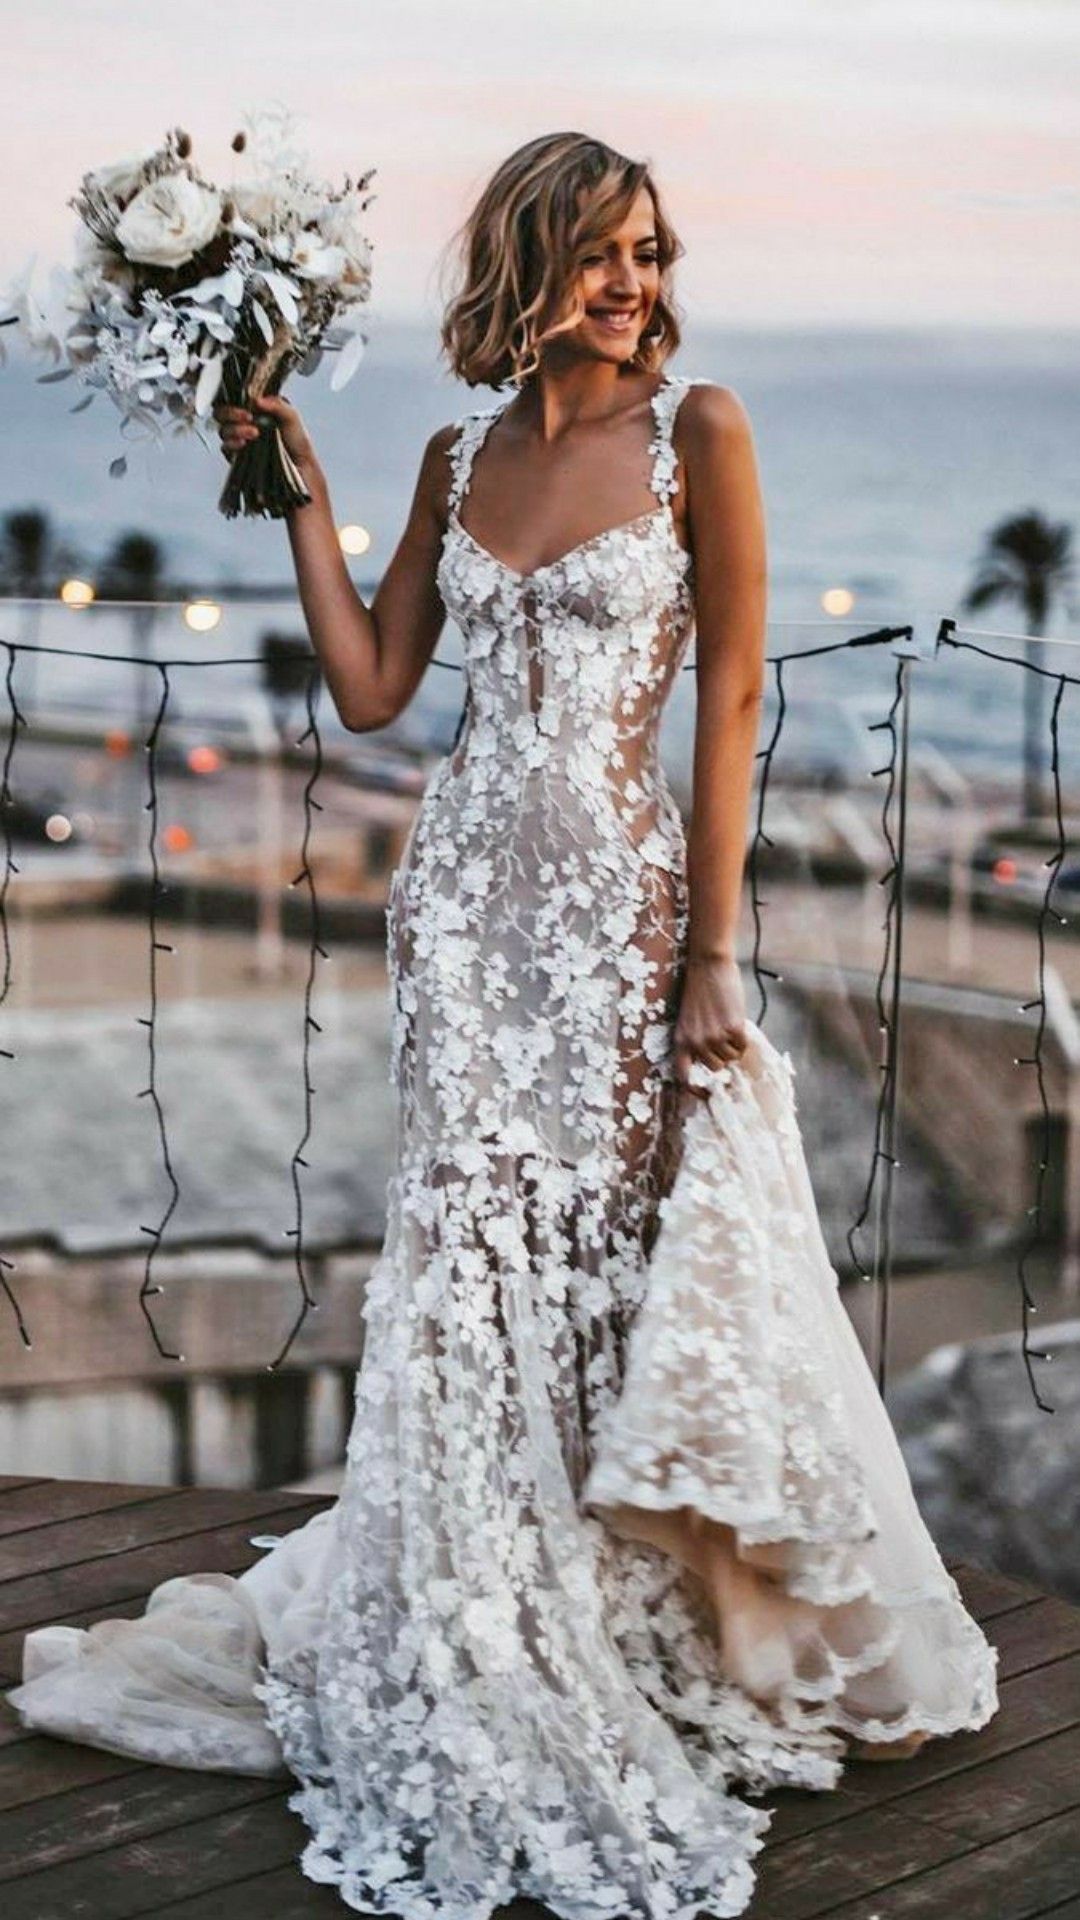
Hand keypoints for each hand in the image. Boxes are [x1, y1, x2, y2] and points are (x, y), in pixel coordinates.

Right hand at [213, 394, 319, 480]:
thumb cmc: (296, 443)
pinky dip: (232, 444)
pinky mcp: (238, 457)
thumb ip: (276, 404)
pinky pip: (225, 447)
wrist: (300, 468)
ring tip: (254, 433)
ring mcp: (240, 440)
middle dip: (231, 413)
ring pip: (223, 430)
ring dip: (235, 429)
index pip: (233, 401)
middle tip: (248, 417)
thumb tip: (257, 400)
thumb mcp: (291, 417)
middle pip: (222, 414)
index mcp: (254, 411)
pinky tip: (244, 444)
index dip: (235, 401)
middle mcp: (244, 424)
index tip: (249, 405)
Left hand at [673, 953, 748, 1099]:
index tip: (707, 1093)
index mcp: (680, 1041)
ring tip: (727, 1026)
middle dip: (723, 1057)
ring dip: (734, 1046)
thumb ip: (695, 1042)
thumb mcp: (688, 1020)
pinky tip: (736, 1022)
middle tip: (723, 1039)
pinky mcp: (732, 1028)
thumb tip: (715, 1067)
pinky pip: (743, 1046)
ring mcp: (714, 1037)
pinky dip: (743, 1038)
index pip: (684, 1078)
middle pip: (716, 1069)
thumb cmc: (699, 992)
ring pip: (731, 1058)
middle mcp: (695, 1043)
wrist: (708, 966)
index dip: (696, 1090)